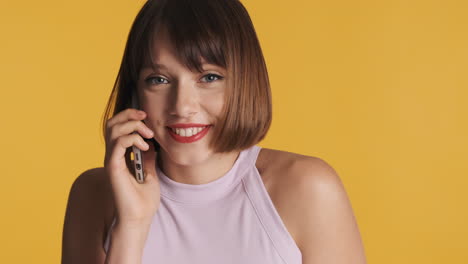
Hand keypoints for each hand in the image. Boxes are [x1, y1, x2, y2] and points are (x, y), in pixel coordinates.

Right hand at [103, 108, 160, 227]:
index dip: (130, 116)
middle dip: (128, 114)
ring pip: (113, 129)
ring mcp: (111, 161)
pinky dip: (132, 139)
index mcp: (120, 156)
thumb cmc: (143, 200)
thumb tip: (150, 144)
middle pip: (112, 123)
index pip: (117, 127)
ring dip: (133, 125)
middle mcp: (113, 156)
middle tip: (145, 116)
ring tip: (148, 135)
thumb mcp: (150, 172)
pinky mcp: (113, 168)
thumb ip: (147, 157)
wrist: (139, 218)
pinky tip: (145, 146)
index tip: (146, 117)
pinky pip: (117, 144)